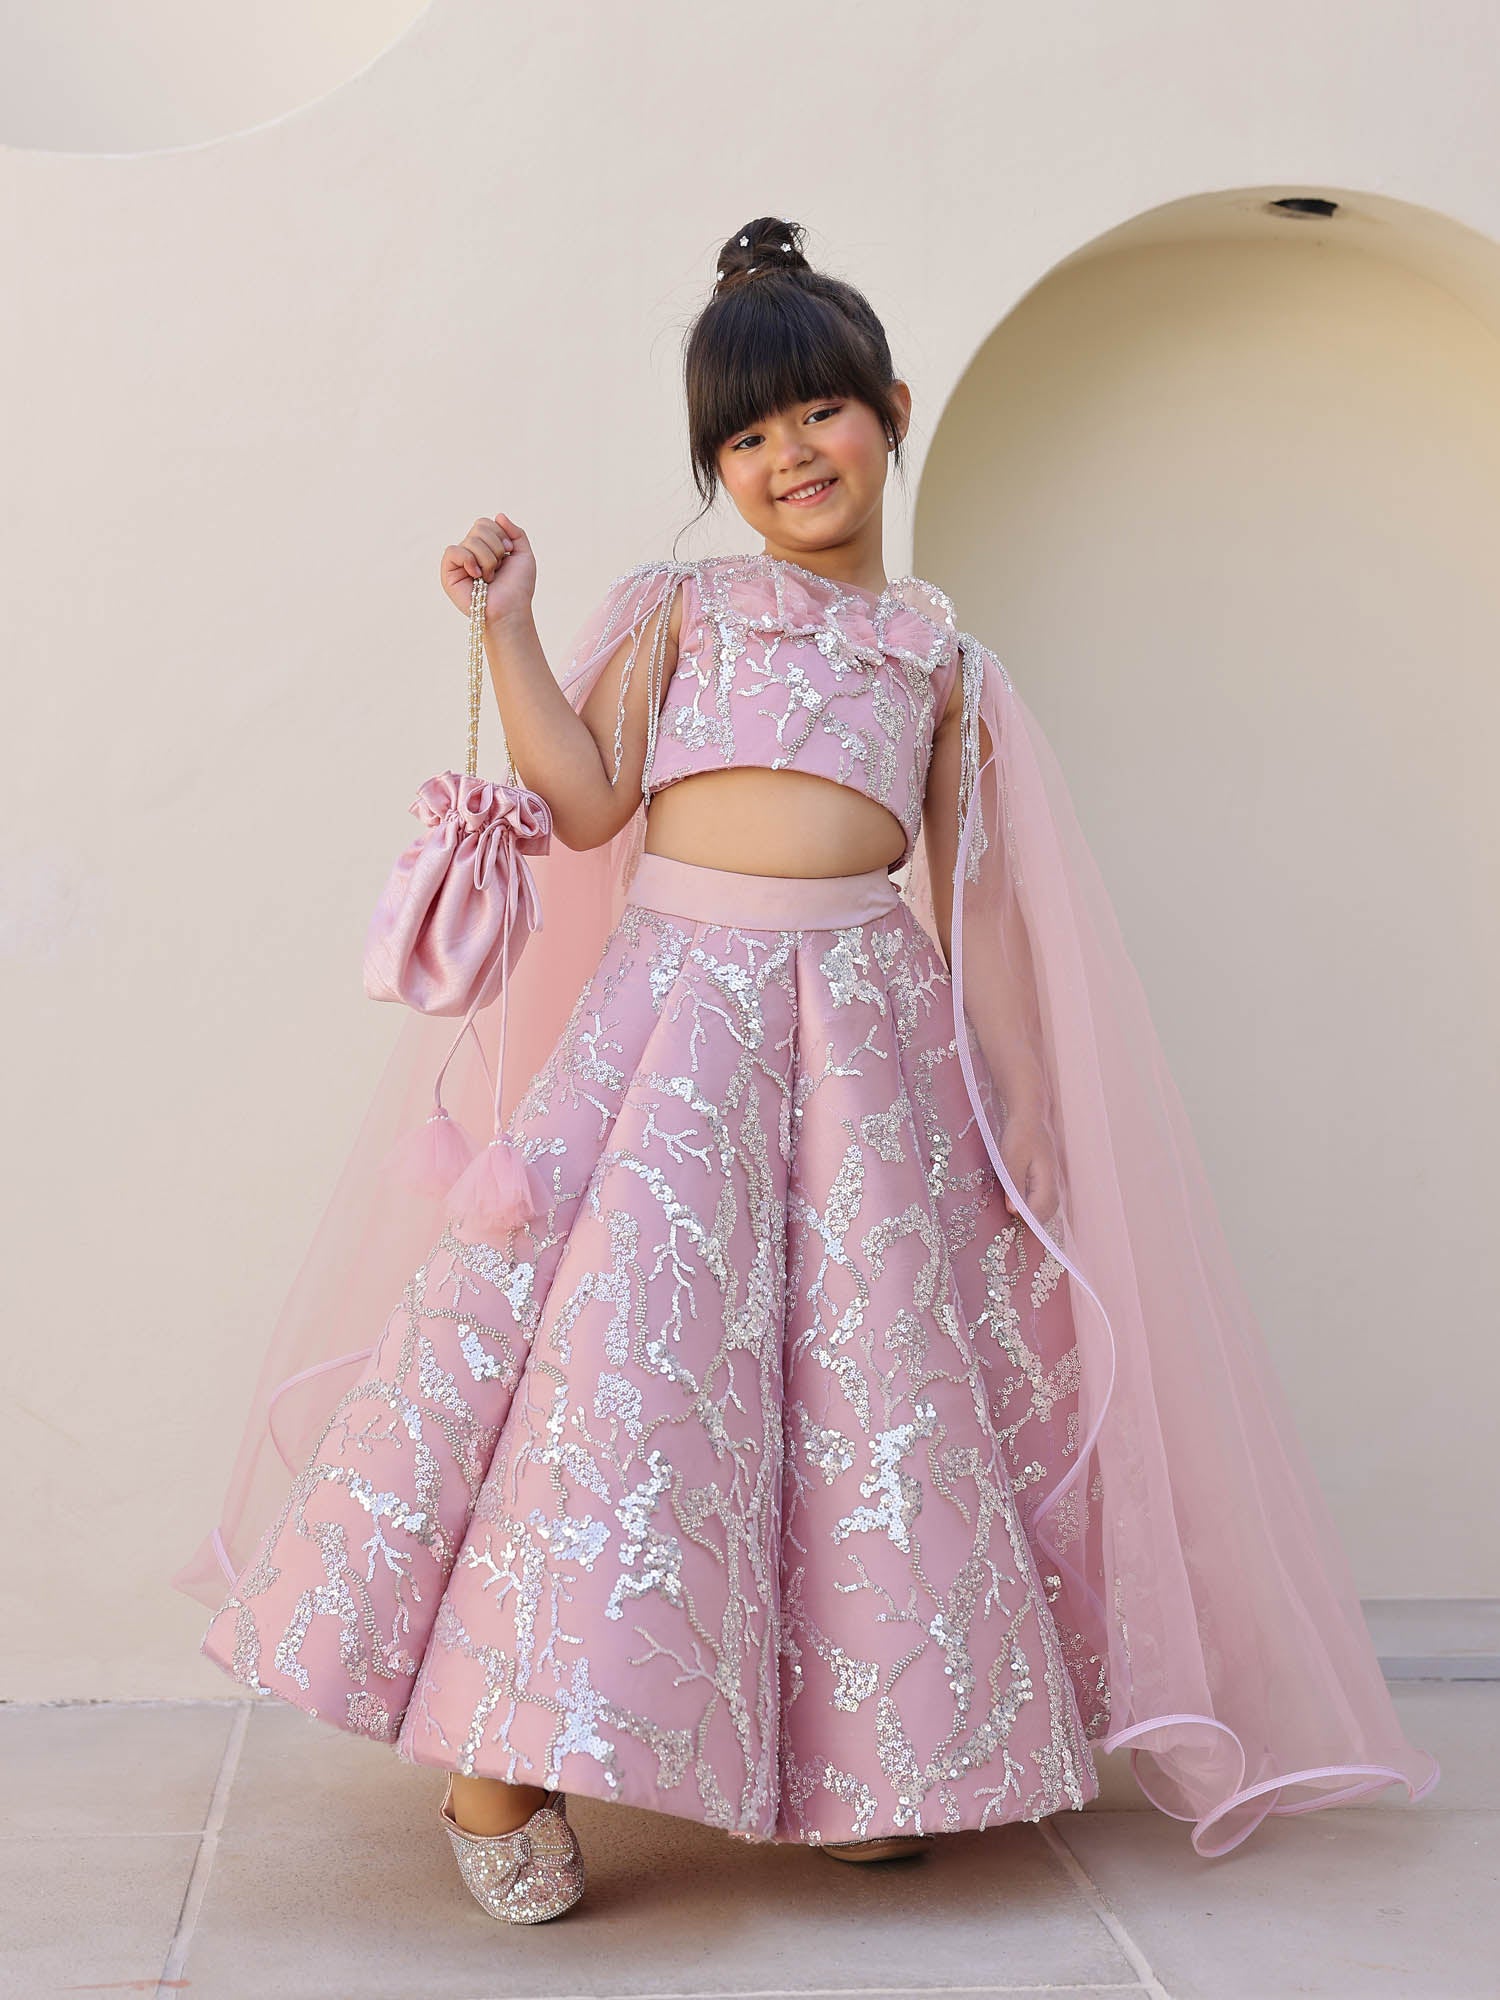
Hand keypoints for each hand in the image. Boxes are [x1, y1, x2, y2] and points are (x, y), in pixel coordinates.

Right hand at [439, 511, 535, 625]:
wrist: (512, 610)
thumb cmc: (518, 587)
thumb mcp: (524, 554)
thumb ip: (515, 532)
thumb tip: (498, 515)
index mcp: (486, 546)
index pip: (486, 522)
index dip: (500, 535)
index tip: (508, 553)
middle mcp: (471, 551)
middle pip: (479, 528)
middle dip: (496, 548)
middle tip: (499, 568)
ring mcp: (459, 562)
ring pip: (471, 541)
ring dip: (488, 560)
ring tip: (489, 578)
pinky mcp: (448, 573)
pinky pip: (454, 551)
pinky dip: (469, 561)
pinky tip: (477, 575)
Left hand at [997, 1115, 1061, 1232]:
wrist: (1031, 1117)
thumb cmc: (1020, 1135)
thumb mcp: (1011, 1160)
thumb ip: (1013, 1186)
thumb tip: (1013, 1211)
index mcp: (1047, 1180)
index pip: (1039, 1212)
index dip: (1024, 1218)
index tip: (1008, 1213)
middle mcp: (1054, 1185)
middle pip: (1044, 1215)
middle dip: (1026, 1219)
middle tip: (1006, 1213)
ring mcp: (1053, 1183)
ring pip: (1045, 1209)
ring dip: (1029, 1213)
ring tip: (1011, 1207)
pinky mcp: (1047, 1181)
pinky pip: (1043, 1201)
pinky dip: (1031, 1205)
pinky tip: (1018, 1200)